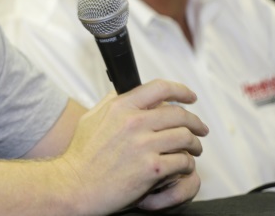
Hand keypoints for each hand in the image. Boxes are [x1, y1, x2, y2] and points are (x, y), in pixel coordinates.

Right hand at [56, 79, 208, 213]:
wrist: (75, 185)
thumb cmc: (81, 155)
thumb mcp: (90, 119)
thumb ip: (110, 103)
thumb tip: (124, 91)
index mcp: (120, 107)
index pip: (160, 88)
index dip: (181, 90)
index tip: (190, 97)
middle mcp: (133, 122)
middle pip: (179, 114)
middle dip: (195, 122)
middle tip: (200, 129)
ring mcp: (143, 146)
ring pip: (185, 137)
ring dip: (194, 145)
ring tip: (194, 150)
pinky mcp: (151, 169)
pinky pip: (182, 162)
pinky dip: (187, 165)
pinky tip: (182, 167)